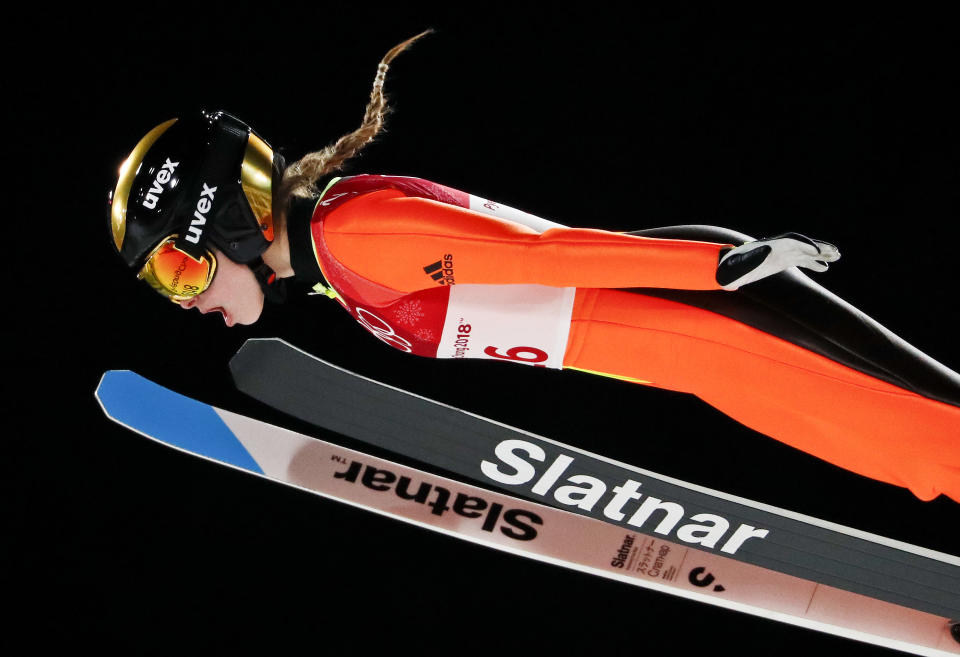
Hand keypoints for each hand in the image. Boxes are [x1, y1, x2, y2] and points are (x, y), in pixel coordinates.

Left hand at [716, 232, 839, 289]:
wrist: (724, 271)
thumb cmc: (729, 269)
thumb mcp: (737, 263)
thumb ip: (749, 258)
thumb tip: (765, 249)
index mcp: (768, 247)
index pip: (792, 242)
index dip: (806, 245)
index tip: (819, 252)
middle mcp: (777, 248)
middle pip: (802, 245)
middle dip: (818, 248)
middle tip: (836, 252)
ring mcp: (780, 255)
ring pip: (804, 252)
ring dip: (820, 254)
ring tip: (838, 257)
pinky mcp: (780, 262)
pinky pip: (800, 261)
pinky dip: (813, 263)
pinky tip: (825, 268)